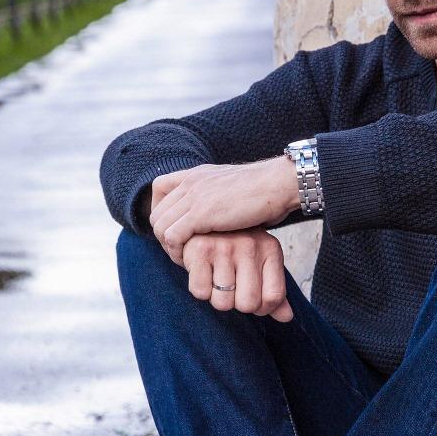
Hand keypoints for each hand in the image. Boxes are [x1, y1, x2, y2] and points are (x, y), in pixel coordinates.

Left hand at [150, 159, 299, 260]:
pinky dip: (177, 253)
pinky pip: (172, 237)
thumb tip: (218, 215)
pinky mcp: (200, 213)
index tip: (178, 230)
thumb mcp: (233, 189)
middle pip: (157, 213)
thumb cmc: (267, 193)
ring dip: (169, 248)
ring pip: (160, 226)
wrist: (279, 184)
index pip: (159, 189)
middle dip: (164, 236)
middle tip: (182, 253)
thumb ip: (218, 197)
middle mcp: (191, 182)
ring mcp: (194, 196)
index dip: (162, 211)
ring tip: (186, 260)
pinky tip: (192, 261)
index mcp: (197, 173)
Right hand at [181, 230, 292, 321]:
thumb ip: (273, 291)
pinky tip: (202, 273)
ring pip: (222, 302)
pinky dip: (200, 290)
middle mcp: (250, 246)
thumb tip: (287, 318)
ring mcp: (225, 247)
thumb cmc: (235, 248)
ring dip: (217, 298)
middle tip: (231, 288)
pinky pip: (200, 292)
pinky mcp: (200, 250)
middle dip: (237, 304)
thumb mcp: (261, 264)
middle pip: (248, 304)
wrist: (203, 222)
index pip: (273, 297)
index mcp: (270, 249)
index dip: (261, 309)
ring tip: (216, 279)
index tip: (252, 299)